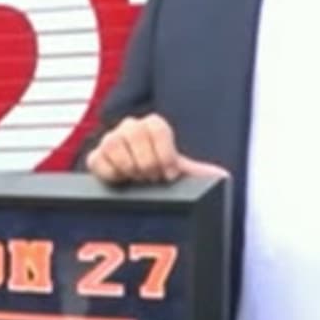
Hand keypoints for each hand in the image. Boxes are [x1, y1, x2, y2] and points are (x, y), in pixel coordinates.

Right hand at [83, 115, 226, 185]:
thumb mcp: (188, 176)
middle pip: (134, 132)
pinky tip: (122, 182)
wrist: (146, 193)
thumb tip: (223, 177)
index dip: (163, 152)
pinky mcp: (96, 158)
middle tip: (153, 179)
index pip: (155, 126)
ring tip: (138, 180)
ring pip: (113, 143)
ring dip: (128, 167)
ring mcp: (111, 141)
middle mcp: (131, 129)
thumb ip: (204, 174)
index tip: (169, 174)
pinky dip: (110, 173)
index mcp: (154, 127)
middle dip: (146, 161)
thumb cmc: (168, 182)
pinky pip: (97, 160)